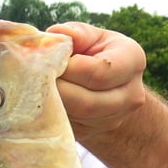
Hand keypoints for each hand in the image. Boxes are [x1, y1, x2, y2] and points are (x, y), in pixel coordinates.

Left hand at [46, 22, 146, 142]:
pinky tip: (40, 103)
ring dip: (51, 105)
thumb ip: (77, 34)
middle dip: (57, 90)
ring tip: (36, 90)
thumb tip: (55, 34)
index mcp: (132, 61)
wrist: (108, 89)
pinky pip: (66, 128)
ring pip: (75, 118)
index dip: (69, 69)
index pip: (99, 72)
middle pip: (86, 102)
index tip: (51, 62)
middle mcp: (130, 94)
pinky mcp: (92, 133)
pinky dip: (50, 116)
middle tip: (35, 79)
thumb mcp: (93, 37)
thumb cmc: (96, 54)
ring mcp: (113, 119)